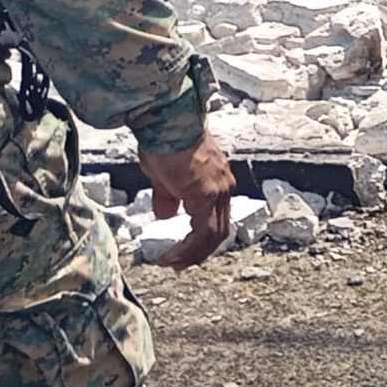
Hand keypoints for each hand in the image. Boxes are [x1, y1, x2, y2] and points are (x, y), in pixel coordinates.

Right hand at [138, 134, 234, 268]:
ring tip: (171, 263)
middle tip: (178, 264)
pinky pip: (203, 231)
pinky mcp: (207, 194)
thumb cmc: (162, 141)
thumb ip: (169, 196)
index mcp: (216, 183)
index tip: (182, 253)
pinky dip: (188, 247)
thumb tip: (166, 215)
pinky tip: (171, 255)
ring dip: (191, 253)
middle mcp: (223, 188)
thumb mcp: (164, 175)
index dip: (200, 240)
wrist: (166, 121)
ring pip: (213, 235)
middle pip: (219, 231)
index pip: (215, 220)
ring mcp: (218, 191)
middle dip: (198, 252)